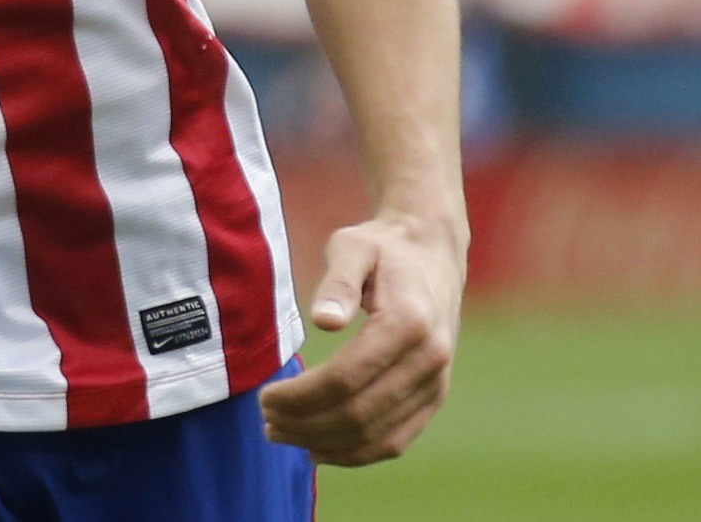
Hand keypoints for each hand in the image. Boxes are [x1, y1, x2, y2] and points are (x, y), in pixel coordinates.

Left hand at [259, 208, 464, 466]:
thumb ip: (338, 280)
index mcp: (408, 321)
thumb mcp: (354, 246)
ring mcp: (437, 382)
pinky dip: (354, 454)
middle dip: (304, 424)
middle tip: (266, 420)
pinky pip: (394, 441)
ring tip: (282, 434)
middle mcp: (429, 358)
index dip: (299, 397)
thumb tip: (324, 321)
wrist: (433, 253)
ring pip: (374, 436)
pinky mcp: (435, 397)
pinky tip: (318, 448)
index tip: (264, 397)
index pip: (345, 379)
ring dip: (323, 444)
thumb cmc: (384, 248)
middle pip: (357, 414)